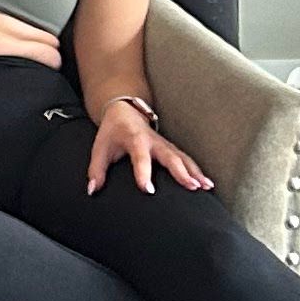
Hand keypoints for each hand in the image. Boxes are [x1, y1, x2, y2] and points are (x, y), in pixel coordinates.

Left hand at [85, 103, 212, 198]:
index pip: (140, 157)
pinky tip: (208, 184)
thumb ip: (96, 170)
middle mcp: (153, 141)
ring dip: (195, 172)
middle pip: (170, 156)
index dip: (143, 173)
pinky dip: (197, 170)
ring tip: (206, 187)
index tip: (148, 190)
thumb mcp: (100, 148)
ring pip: (183, 157)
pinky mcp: (171, 147)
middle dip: (182, 172)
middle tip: (192, 187)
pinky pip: (186, 159)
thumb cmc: (112, 132)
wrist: (124, 110)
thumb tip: (92, 190)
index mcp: (135, 140)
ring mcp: (165, 143)